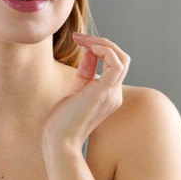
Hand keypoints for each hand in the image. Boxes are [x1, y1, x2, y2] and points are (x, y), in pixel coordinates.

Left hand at [42, 33, 129, 151]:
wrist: (58, 142)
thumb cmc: (63, 121)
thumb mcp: (75, 91)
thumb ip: (85, 73)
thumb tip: (90, 51)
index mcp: (110, 95)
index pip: (115, 64)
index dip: (100, 48)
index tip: (80, 41)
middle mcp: (115, 94)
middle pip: (122, 58)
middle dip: (103, 42)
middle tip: (80, 37)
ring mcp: (111, 93)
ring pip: (121, 58)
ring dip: (103, 43)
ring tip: (83, 40)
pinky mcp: (103, 92)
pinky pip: (115, 64)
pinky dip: (105, 50)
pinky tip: (89, 47)